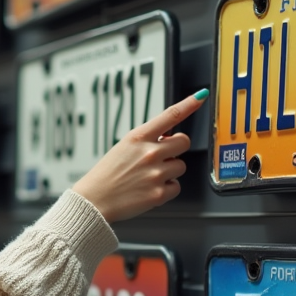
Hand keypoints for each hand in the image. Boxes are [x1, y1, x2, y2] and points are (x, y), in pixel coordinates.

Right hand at [71, 90, 208, 222]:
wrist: (94, 200)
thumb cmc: (106, 175)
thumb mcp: (123, 147)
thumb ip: (146, 141)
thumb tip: (168, 138)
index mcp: (138, 137)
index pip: (170, 115)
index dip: (189, 103)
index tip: (201, 95)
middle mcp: (149, 153)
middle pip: (184, 142)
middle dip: (177, 148)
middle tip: (165, 155)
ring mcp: (156, 173)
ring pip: (181, 166)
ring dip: (171, 171)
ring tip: (150, 176)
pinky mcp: (159, 193)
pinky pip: (176, 187)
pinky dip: (167, 189)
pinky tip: (151, 189)